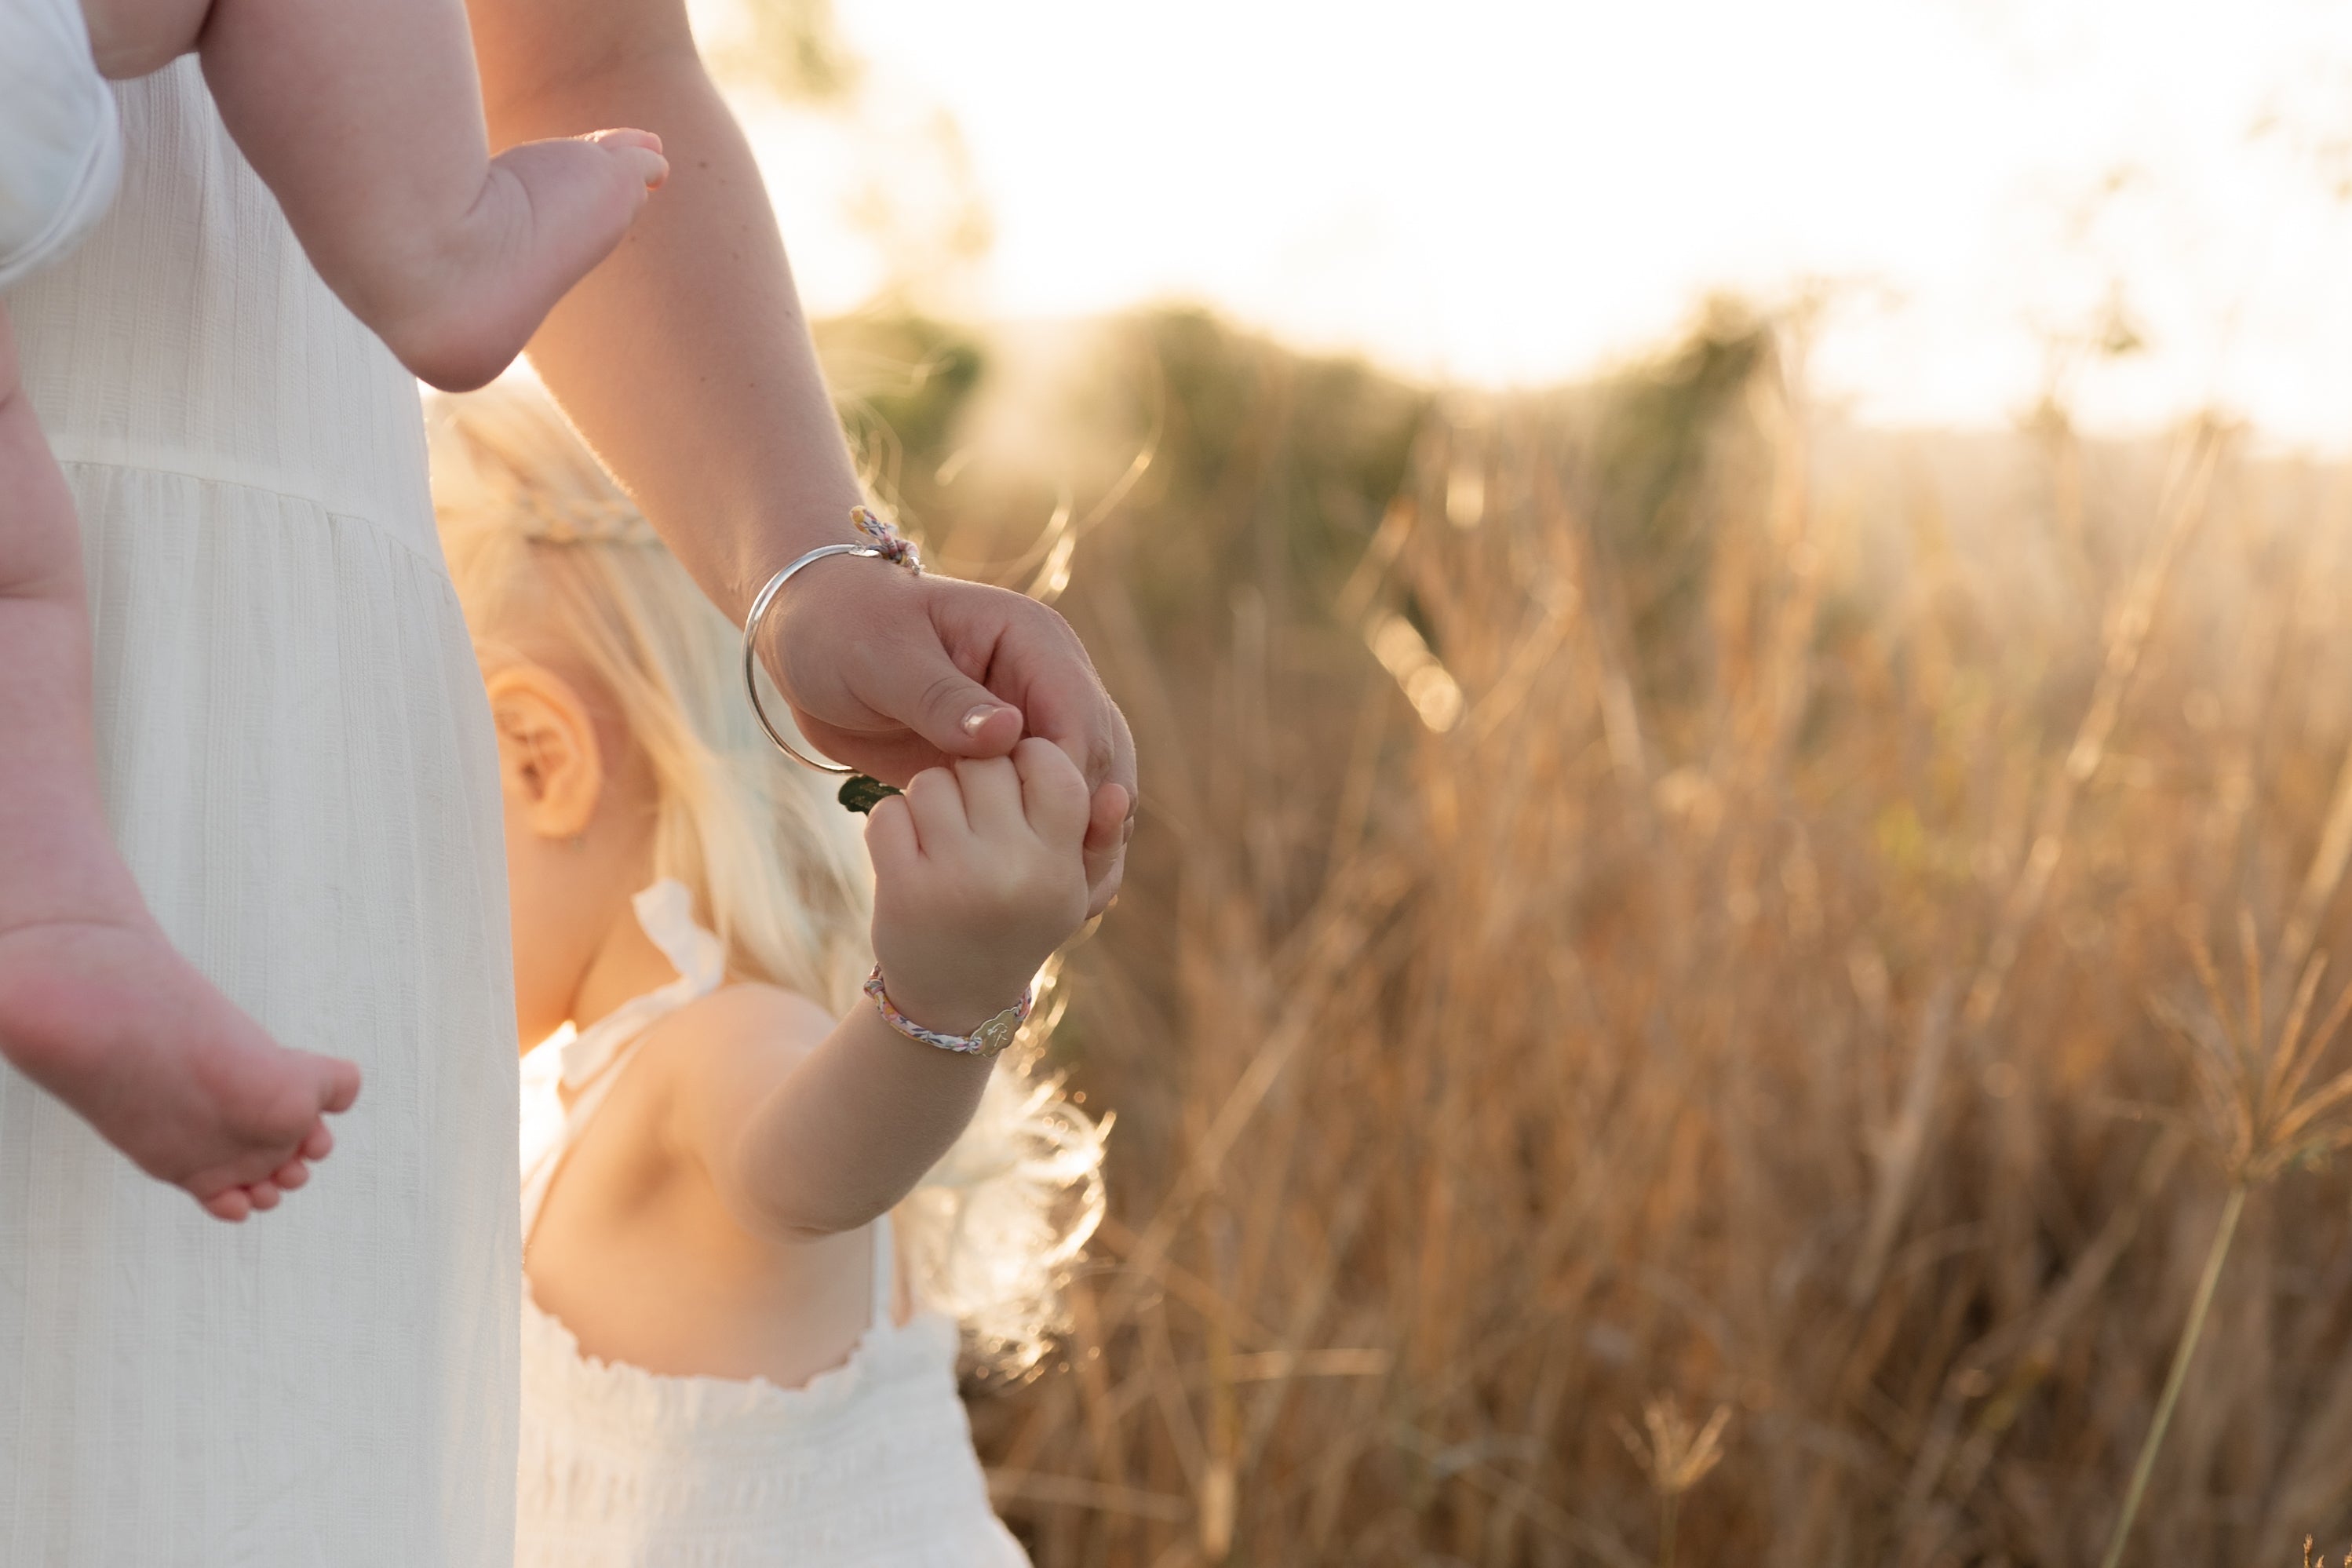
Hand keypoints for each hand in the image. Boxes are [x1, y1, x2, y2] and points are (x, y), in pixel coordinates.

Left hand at [759, 562, 1135, 915]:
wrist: (806, 636)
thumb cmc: (839, 631)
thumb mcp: (883, 660)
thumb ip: (942, 698)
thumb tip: (1008, 736)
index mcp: (1031, 638)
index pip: (1079, 716)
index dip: (1074, 779)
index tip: (1057, 839)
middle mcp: (1044, 677)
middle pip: (1096, 756)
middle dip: (1091, 819)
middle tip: (1076, 888)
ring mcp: (1027, 718)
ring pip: (1079, 785)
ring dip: (1077, 838)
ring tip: (1074, 901)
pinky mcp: (1001, 757)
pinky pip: (1039, 803)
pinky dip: (1046, 841)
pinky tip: (1044, 889)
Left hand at [862, 740, 1092, 1036]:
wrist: (955, 1000)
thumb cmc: (1020, 924)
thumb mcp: (1071, 890)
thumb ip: (1100, 838)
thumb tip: (1117, 792)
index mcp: (1058, 868)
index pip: (1051, 767)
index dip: (1029, 758)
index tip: (1017, 776)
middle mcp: (1010, 872)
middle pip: (987, 765)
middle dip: (976, 775)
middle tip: (975, 809)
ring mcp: (953, 880)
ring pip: (932, 782)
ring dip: (932, 797)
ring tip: (943, 831)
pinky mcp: (901, 890)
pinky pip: (888, 812)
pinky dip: (892, 822)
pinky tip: (908, 848)